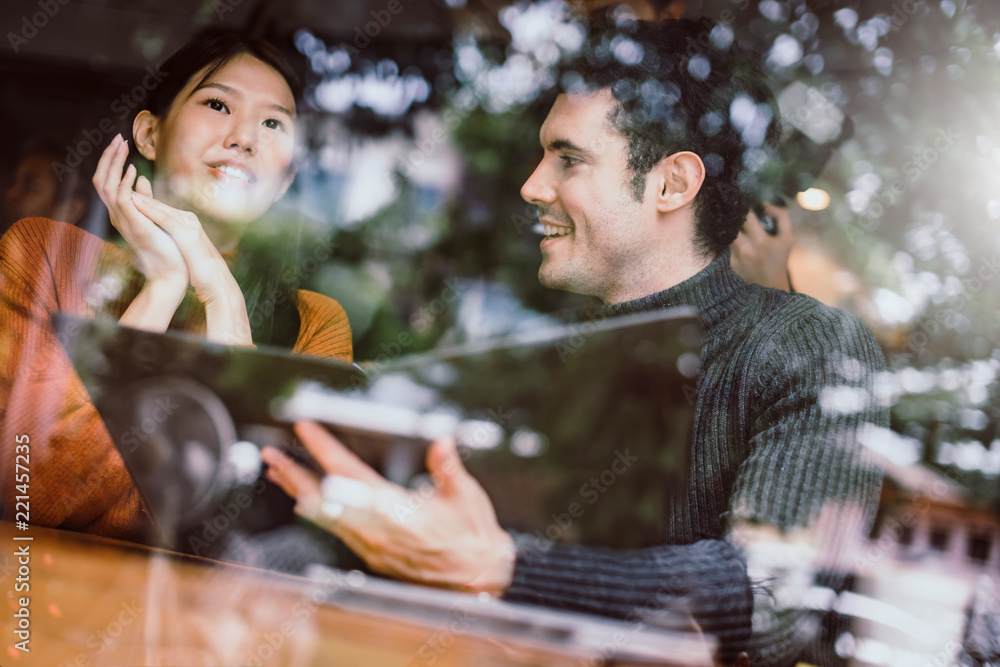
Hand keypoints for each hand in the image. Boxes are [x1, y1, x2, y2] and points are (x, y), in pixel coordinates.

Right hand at [93, 134, 186, 287]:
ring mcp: (123, 220)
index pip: (107, 181)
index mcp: (121, 211)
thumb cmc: (165, 246)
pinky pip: (121, 199)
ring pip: (106, 185)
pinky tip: (132, 170)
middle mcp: (117, 214)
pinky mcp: (133, 224)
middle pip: (101, 179)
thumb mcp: (153, 215)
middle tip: (118, 137)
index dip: (111, 161)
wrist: (171, 271)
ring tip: (122, 146)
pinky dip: (124, 182)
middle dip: (108, 157)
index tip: (121, 142)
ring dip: (113, 163)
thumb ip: (145, 198)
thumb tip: (140, 178)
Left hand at [130, 192, 235, 304]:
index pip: (163, 210)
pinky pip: (165, 219)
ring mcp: (190, 226)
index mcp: (188, 224)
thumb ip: (174, 241)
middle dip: (141, 196)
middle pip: (161, 206)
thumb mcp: (186, 251)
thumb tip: (161, 239)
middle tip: (120, 186)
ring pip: (162, 209)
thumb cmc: (201, 271)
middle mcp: (190, 220)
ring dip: (143, 199)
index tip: (125, 197)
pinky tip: (135, 204)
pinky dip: (149, 210)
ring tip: (124, 190)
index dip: (144, 202)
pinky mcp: (188, 235)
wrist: (216, 283)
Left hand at [262, 422, 515, 594]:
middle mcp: (376, 532)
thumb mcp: (467, 498)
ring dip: (301, 491)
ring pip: (327, 515)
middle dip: (296, 475)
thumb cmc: (473, 538)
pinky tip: (307, 500)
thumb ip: (449, 469)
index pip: (352, 475)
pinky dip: (317, 510)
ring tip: (279, 472)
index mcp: (397, 513)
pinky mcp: (372, 554)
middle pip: (326, 499)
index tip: (307, 428)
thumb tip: (442, 443)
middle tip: (271, 455)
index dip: (326, 450)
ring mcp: (371, 546)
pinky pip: (336, 529)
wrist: (477, 579)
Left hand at [730, 202, 793, 290]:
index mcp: (760, 241)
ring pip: (728, 234)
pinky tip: (740, 242)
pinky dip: (733, 242)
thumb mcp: (788, 237)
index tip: (746, 204)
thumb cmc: (780, 259)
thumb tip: (766, 205)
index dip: (745, 207)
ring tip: (740, 227)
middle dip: (736, 217)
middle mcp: (746, 249)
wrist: (771, 286)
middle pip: (733, 224)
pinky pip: (728, 246)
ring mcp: (736, 257)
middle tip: (739, 213)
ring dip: (734, 229)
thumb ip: (781, 217)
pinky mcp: (730, 263)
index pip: (746, 216)